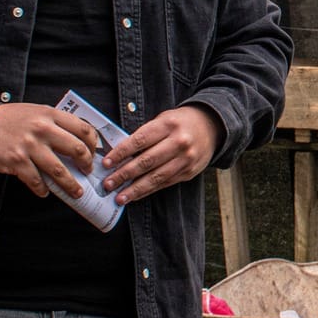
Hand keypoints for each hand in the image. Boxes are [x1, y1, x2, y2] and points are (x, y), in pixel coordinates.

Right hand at [0, 104, 101, 198]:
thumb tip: (78, 141)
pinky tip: (44, 191)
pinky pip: (36, 181)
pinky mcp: (16, 162)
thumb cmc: (9, 120)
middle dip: (86, 164)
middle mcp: (42, 129)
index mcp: (49, 114)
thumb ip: (55, 123)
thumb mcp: (35, 112)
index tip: (94, 152)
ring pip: (59, 170)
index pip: (82, 128)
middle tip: (88, 171)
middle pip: (76, 149)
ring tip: (76, 191)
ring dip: (71, 184)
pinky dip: (42, 189)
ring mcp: (29, 146)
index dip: (93, 143)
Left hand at [102, 105, 220, 204]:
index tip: (106, 163)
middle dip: (124, 174)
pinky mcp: (188, 172)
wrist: (211, 127)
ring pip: (156, 177)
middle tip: (108, 183)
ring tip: (119, 197)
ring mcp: (185, 159)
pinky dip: (148, 191)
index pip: (140, 140)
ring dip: (135, 189)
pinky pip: (164, 183)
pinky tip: (135, 195)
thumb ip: (144, 135)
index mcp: (168, 125)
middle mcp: (178, 142)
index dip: (121, 153)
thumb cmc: (180, 123)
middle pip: (146, 161)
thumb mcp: (163, 120)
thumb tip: (118, 155)